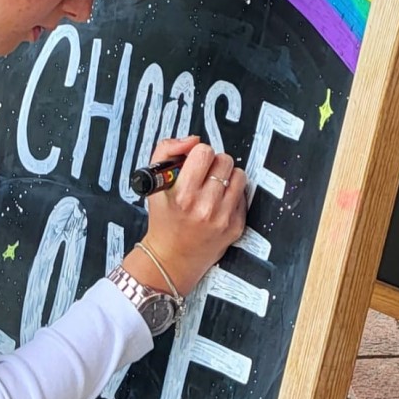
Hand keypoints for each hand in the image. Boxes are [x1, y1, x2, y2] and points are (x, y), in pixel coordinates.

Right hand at [122, 136, 246, 296]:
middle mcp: (205, 206)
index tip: (194, 163)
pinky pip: (244, 195)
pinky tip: (219, 203)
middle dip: (214, 164)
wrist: (172, 258)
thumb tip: (192, 140)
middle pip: (224, 160)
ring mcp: (223, 217)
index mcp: (183, 194)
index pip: (204, 152)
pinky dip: (233, 195)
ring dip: (227, 177)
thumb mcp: (154, 183)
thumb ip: (167, 150)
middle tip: (205, 175)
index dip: (198, 154)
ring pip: (239, 175)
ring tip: (214, 186)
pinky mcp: (236, 227)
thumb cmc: (163, 218)